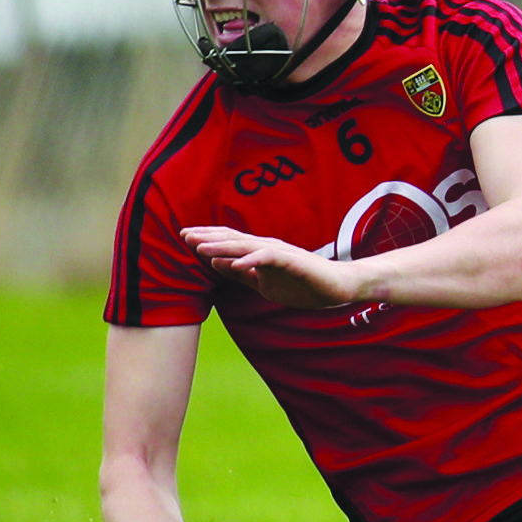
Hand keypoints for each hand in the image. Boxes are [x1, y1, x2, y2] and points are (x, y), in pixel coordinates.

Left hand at [183, 226, 360, 308]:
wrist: (337, 286)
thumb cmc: (302, 283)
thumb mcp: (264, 282)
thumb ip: (241, 274)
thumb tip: (215, 264)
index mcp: (260, 252)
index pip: (230, 241)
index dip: (208, 238)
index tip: (184, 237)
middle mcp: (268, 247)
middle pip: (234, 239)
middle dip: (208, 237)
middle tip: (183, 234)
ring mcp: (280, 253)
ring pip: (247, 246)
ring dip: (223, 247)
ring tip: (201, 248)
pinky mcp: (293, 261)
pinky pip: (269, 259)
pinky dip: (251, 260)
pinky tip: (236, 264)